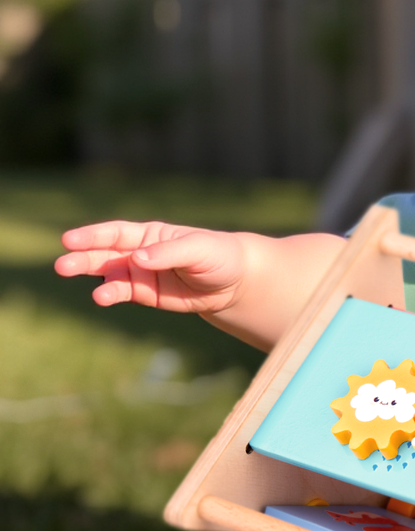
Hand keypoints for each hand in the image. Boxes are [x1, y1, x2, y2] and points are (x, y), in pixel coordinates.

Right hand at [55, 220, 246, 316]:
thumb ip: (168, 253)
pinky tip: (101, 297)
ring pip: (110, 274)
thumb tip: (138, 259)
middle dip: (84, 257)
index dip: (94, 235)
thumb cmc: (218, 255)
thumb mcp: (199, 249)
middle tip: (62, 264)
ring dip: (94, 277)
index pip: (118, 233)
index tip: (70, 239)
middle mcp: (141, 252)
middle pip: (106, 253)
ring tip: (77, 282)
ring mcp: (142, 274)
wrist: (235, 281)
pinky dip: (111, 294)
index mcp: (152, 234)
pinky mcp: (147, 294)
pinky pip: (124, 292)